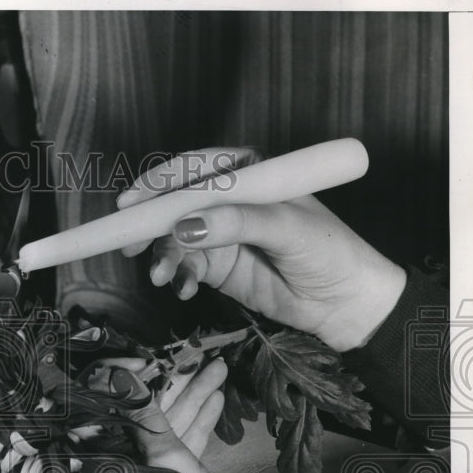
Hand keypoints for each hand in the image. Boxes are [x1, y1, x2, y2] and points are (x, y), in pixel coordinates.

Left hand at [101, 358, 245, 472]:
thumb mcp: (166, 462)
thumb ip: (146, 417)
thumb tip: (120, 377)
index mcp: (109, 458)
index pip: (112, 407)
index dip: (128, 378)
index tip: (150, 354)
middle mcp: (125, 461)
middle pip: (145, 412)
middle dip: (174, 382)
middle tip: (197, 353)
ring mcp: (152, 471)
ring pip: (170, 424)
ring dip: (193, 397)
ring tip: (218, 367)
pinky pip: (184, 443)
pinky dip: (200, 421)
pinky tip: (217, 398)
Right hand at [117, 147, 406, 351]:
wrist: (343, 304)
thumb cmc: (328, 252)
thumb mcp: (287, 229)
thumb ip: (237, 223)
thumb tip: (184, 226)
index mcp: (249, 174)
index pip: (196, 168)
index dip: (161, 181)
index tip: (133, 202)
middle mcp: (229, 200)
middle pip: (175, 202)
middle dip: (149, 223)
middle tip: (129, 243)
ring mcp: (220, 233)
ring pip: (174, 238)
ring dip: (163, 256)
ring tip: (162, 277)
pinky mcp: (216, 265)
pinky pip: (184, 266)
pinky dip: (178, 277)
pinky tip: (184, 290)